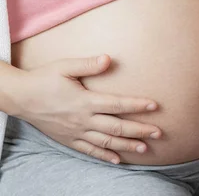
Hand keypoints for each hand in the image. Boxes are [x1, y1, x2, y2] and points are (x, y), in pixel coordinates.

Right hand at [13, 55, 161, 163]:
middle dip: (139, 130)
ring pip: (106, 142)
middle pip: (116, 127)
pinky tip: (117, 159)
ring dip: (126, 145)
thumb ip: (88, 64)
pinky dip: (104, 155)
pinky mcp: (68, 139)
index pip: (117, 104)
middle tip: (159, 133)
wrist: (20, 97)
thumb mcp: (65, 67)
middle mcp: (83, 119)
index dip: (137, 105)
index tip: (155, 106)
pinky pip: (89, 150)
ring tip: (145, 148)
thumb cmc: (44, 78)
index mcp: (85, 101)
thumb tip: (109, 59)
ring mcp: (75, 132)